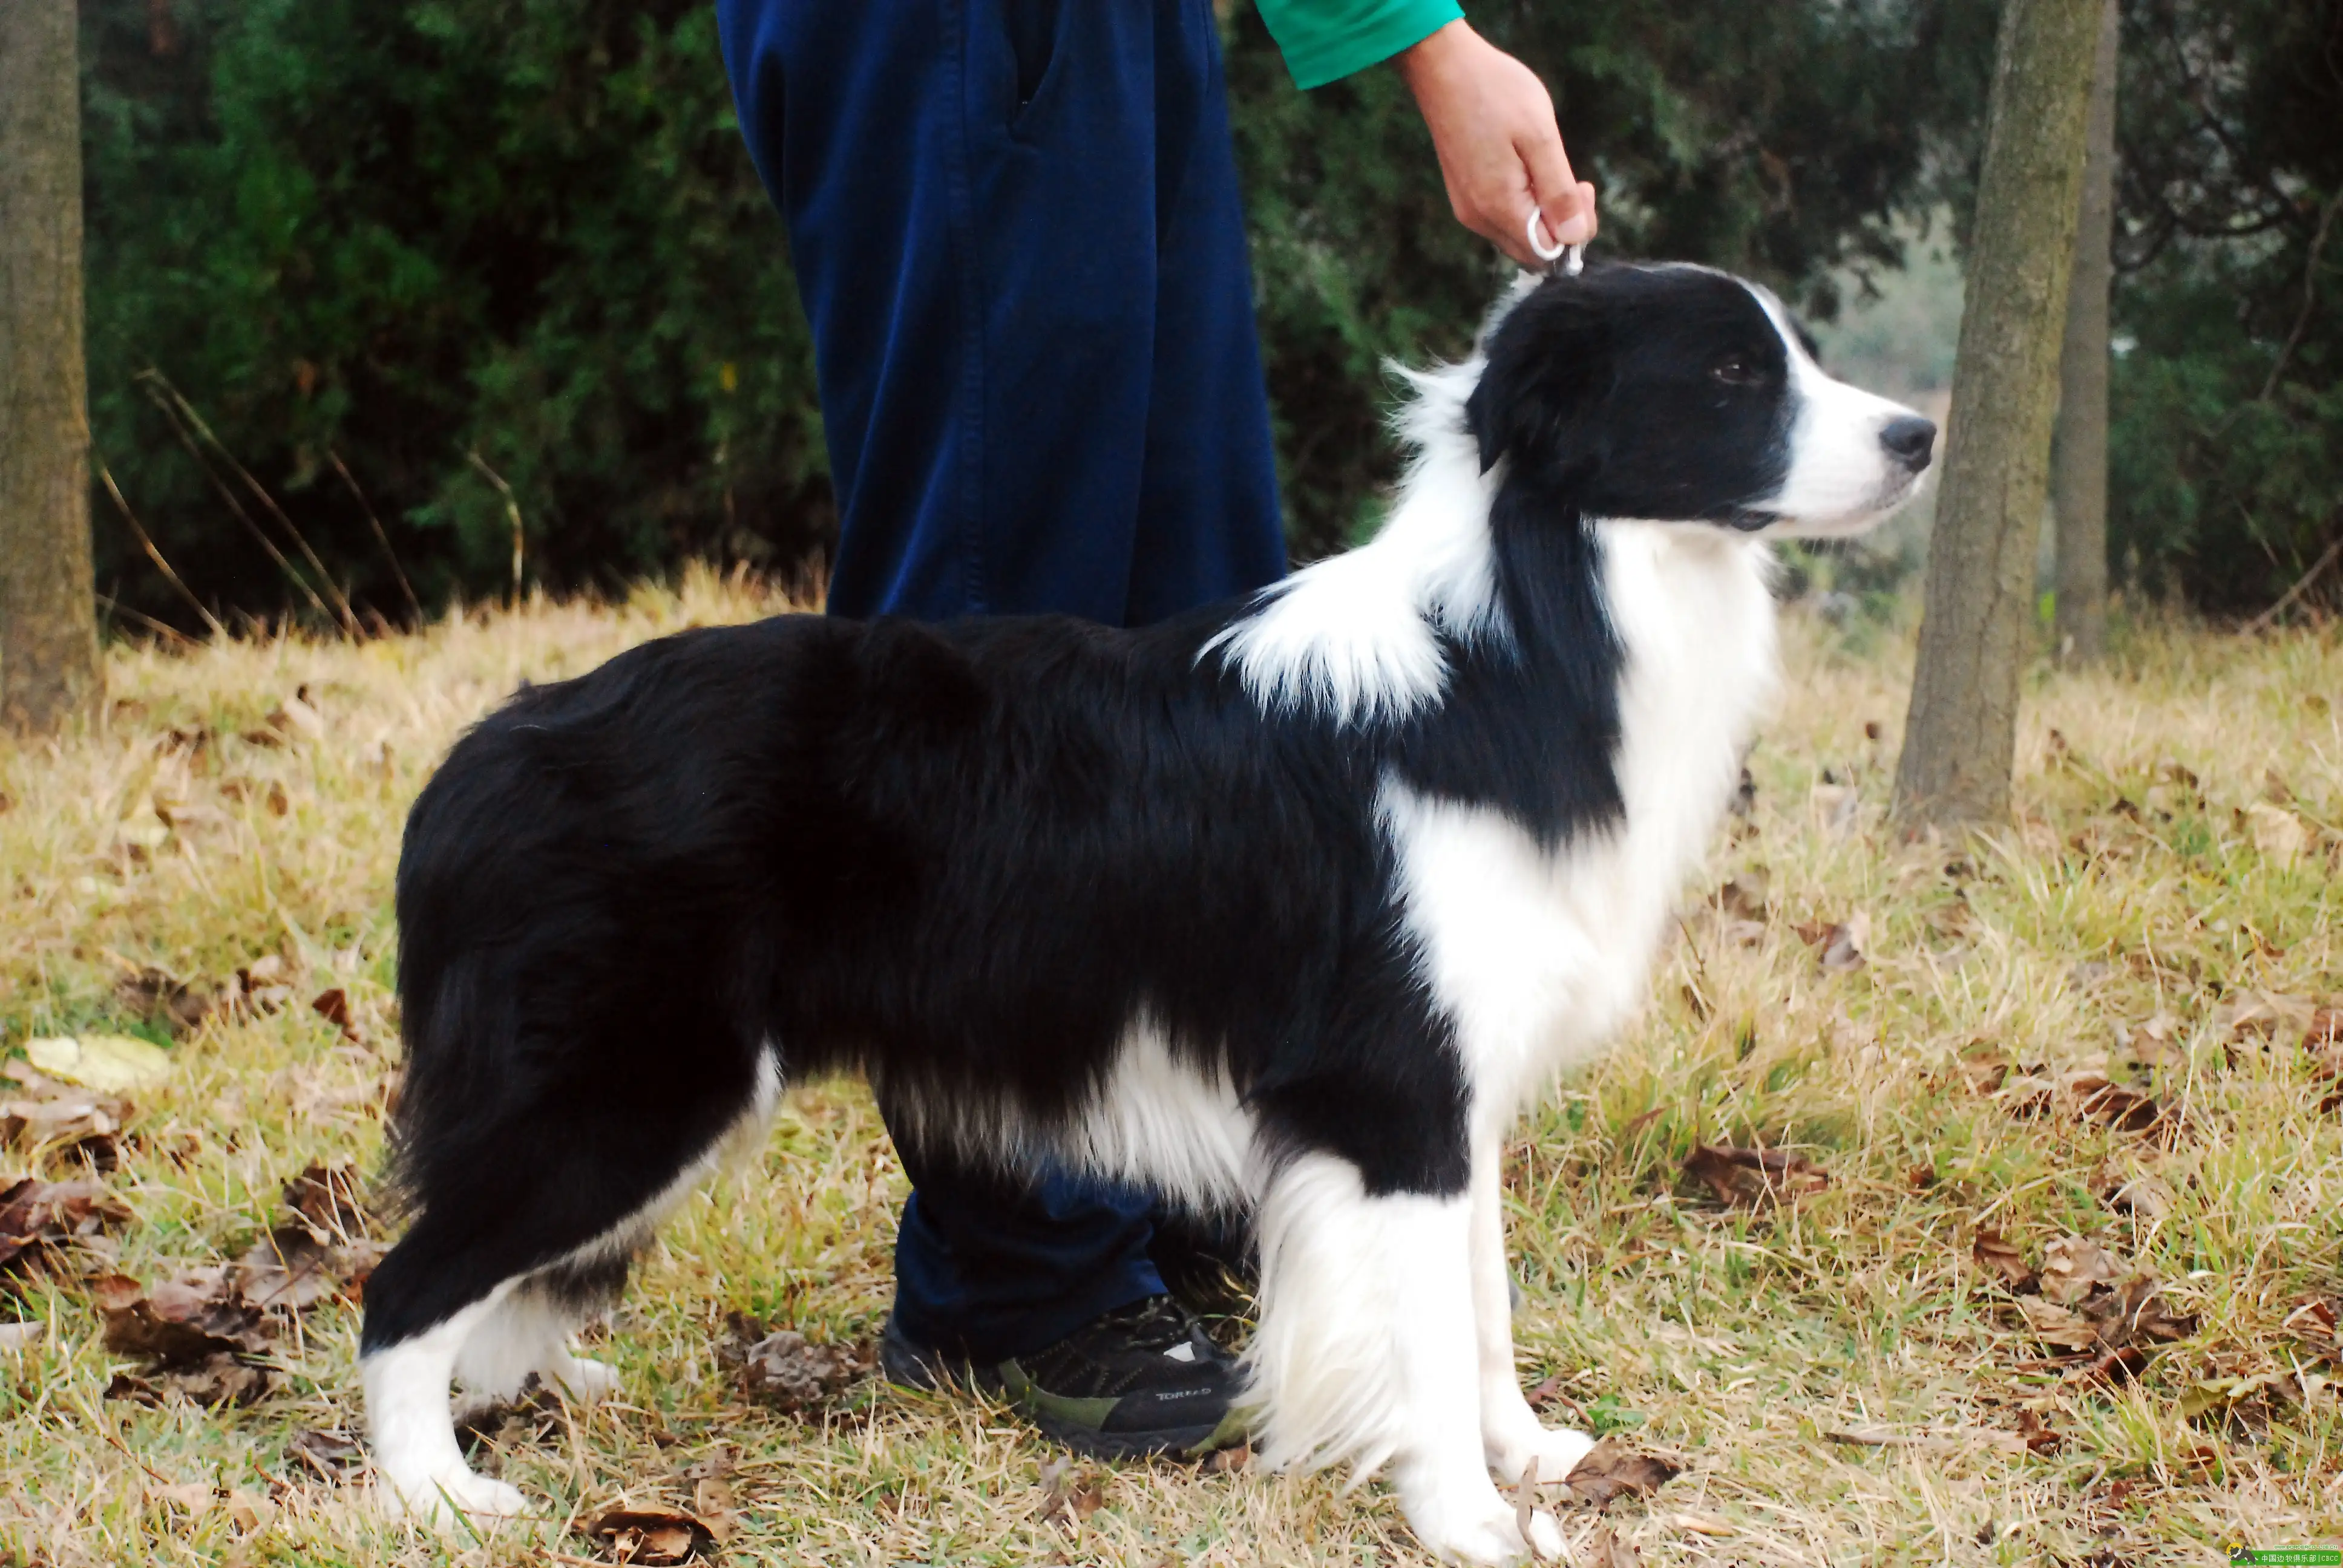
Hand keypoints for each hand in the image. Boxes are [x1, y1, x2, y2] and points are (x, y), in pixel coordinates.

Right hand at [1395, 21, 1597, 267]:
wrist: (1445, 68)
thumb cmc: (1496, 93)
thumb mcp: (1540, 137)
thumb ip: (1559, 192)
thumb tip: (1576, 237)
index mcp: (1499, 207)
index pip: (1548, 253)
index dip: (1575, 231)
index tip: (1583, 185)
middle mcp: (1479, 218)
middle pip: (1533, 251)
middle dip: (1562, 226)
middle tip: (1574, 181)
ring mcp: (1468, 208)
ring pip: (1519, 236)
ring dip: (1544, 214)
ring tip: (1547, 167)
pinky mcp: (1465, 196)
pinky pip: (1503, 219)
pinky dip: (1525, 205)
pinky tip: (1528, 168)